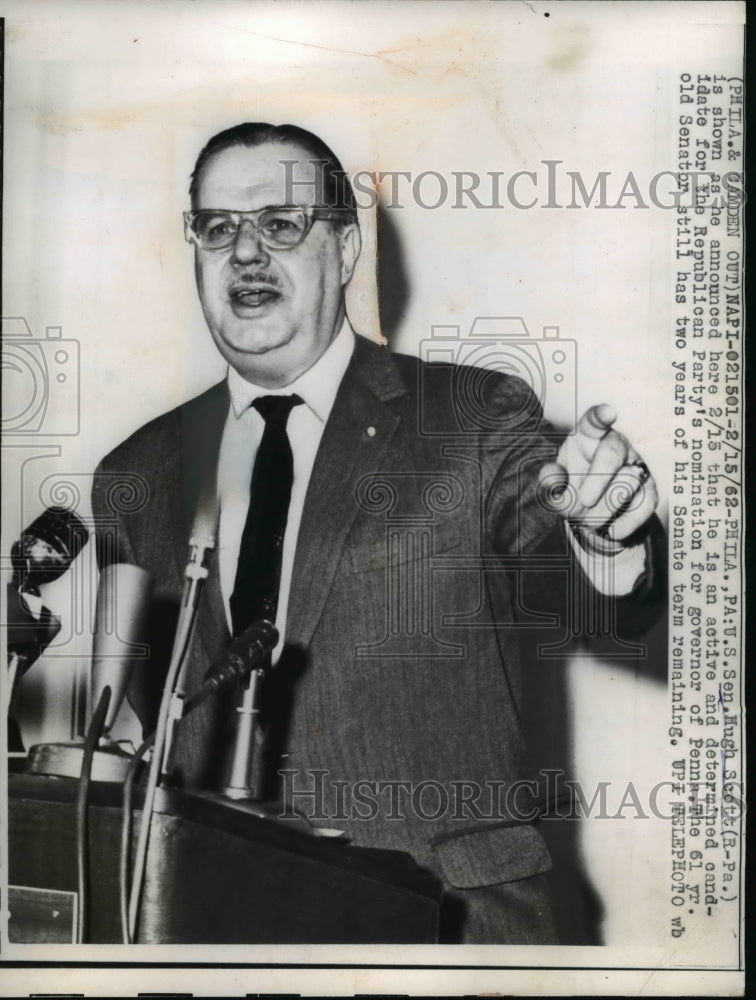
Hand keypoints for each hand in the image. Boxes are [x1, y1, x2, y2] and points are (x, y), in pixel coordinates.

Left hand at [538, 403, 657, 545]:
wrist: (593, 517)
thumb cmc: (572, 491)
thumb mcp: (555, 488)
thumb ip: (549, 483)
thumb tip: (552, 478)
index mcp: (588, 438)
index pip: (594, 421)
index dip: (600, 416)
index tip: (607, 413)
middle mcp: (617, 446)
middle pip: (613, 452)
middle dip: (597, 481)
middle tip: (582, 502)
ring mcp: (637, 467)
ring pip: (627, 483)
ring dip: (603, 510)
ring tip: (589, 521)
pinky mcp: (651, 492)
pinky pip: (643, 507)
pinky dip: (623, 525)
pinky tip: (609, 530)